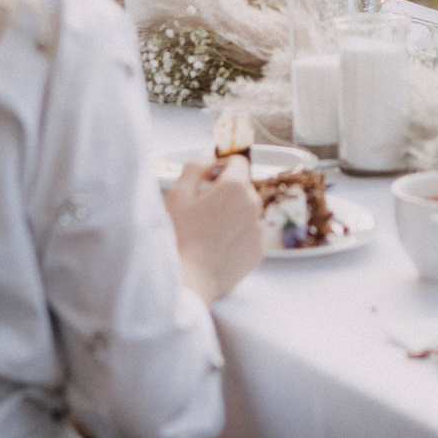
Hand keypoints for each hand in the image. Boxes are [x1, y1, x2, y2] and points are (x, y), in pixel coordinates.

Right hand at [165, 154, 263, 303]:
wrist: (189, 279)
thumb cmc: (180, 236)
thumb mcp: (178, 193)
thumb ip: (195, 166)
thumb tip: (209, 158)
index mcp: (235, 186)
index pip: (238, 161)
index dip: (222, 166)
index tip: (210, 177)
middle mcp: (253, 204)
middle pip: (243, 187)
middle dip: (226, 191)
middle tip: (202, 207)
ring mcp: (259, 228)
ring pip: (247, 211)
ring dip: (233, 213)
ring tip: (208, 230)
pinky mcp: (259, 250)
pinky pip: (249, 233)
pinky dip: (237, 234)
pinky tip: (217, 245)